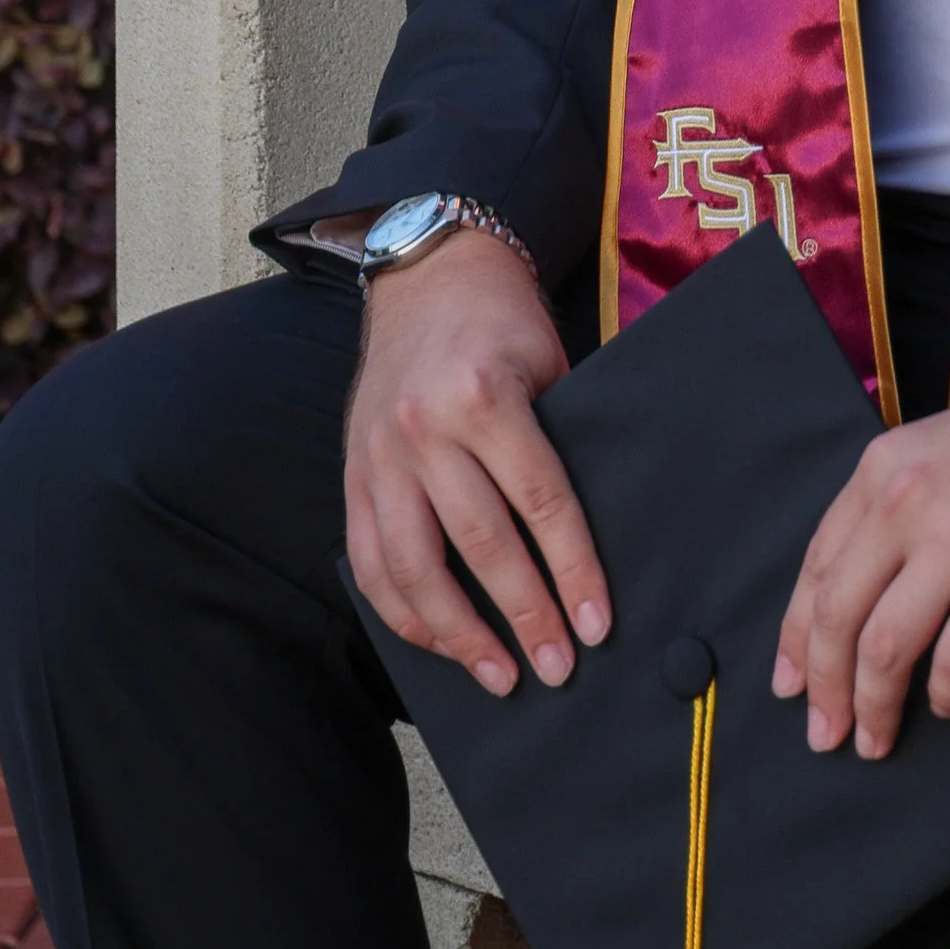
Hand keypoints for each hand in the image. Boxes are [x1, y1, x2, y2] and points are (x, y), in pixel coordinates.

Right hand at [343, 228, 606, 699]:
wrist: (427, 272)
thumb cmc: (503, 322)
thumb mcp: (548, 364)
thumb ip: (560, 442)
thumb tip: (592, 541)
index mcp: (483, 395)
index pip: (539, 501)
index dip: (572, 569)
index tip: (596, 624)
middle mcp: (424, 429)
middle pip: (480, 544)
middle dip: (524, 615)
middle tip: (557, 668)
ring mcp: (379, 456)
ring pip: (414, 568)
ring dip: (459, 634)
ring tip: (500, 676)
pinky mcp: (353, 474)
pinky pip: (370, 562)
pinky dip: (402, 613)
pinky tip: (439, 644)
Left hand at [773, 314, 949, 760]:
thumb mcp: (943, 452)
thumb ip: (897, 510)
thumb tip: (860, 601)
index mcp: (883, 467)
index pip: (817, 568)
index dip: (796, 637)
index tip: (790, 685)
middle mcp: (907, 499)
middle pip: (838, 615)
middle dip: (825, 688)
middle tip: (825, 735)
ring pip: (886, 646)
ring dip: (874, 707)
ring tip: (877, 741)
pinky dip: (946, 695)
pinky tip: (949, 705)